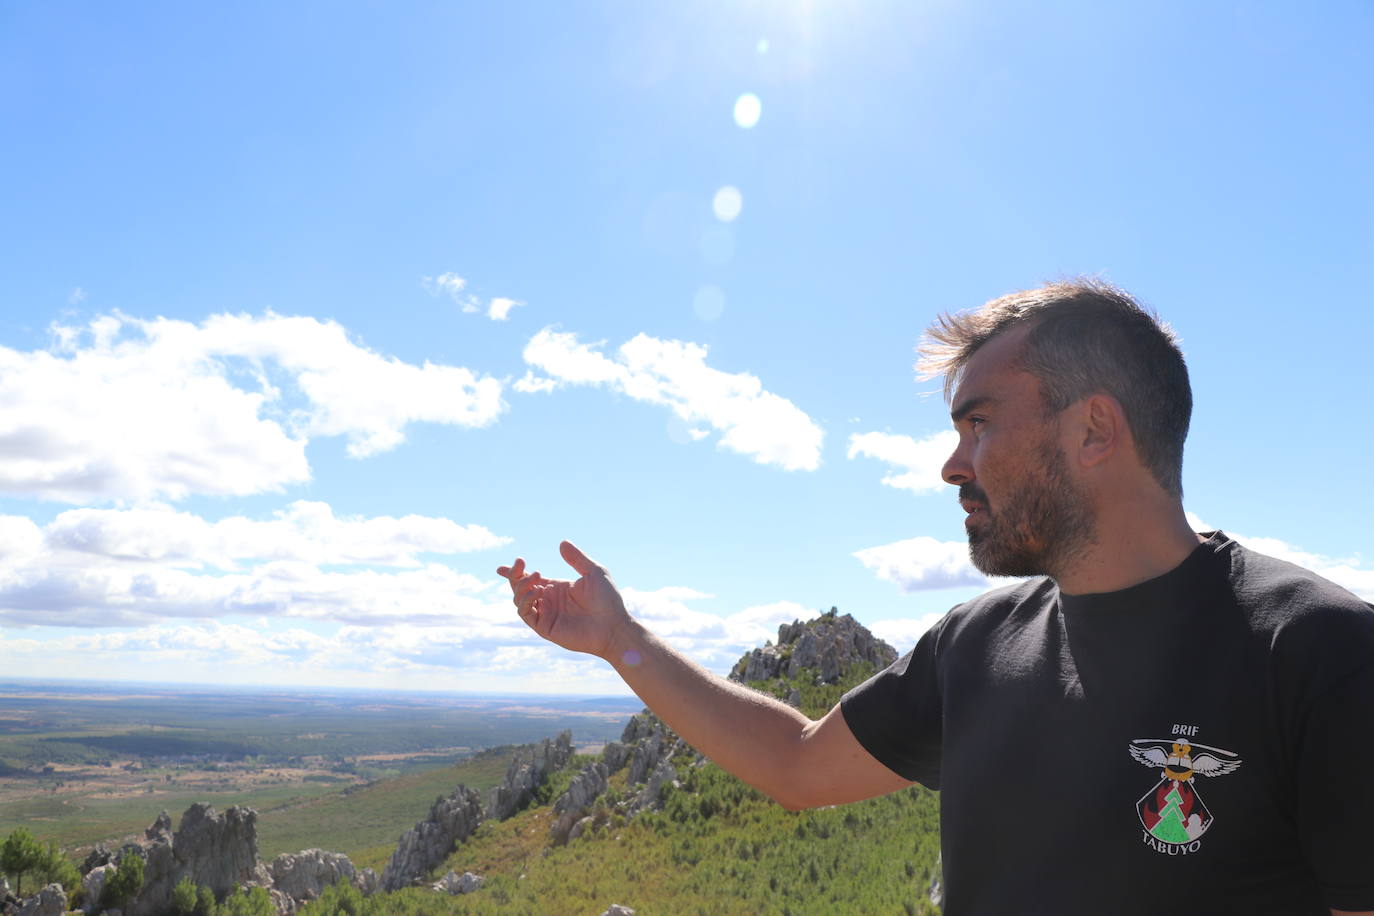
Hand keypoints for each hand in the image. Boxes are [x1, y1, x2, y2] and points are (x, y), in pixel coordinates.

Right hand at [497, 541, 630, 660]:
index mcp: (557, 588)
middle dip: (514, 576)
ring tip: (536, 576)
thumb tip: (562, 543)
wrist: (613, 626)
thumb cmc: (608, 600)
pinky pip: (526, 614)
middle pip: (520, 588)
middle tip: (520, 563)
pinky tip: (537, 591)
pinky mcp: (545, 628)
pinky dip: (526, 601)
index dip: (514, 573)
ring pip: (519, 600)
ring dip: (521, 587)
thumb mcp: (594, 572)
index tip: (501, 567)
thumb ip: (577, 559)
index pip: (529, 579)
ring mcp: (546, 615)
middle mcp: (548, 601)